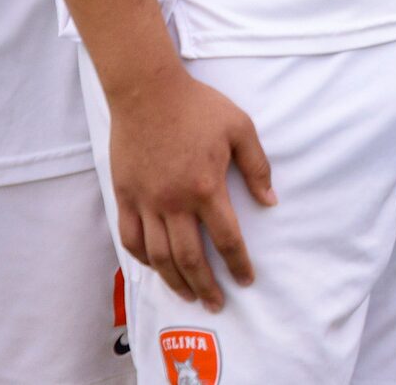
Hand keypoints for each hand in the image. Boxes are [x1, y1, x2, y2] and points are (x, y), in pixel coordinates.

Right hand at [107, 63, 273, 310]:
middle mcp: (174, 201)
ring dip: (173, 279)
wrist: (147, 92)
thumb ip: (257, 167)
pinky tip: (154, 267)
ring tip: (187, 295)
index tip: (247, 281)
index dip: (238, 264)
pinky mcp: (124, 195)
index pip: (227, 238)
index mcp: (207, 187)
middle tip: (216, 303)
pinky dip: (142, 257)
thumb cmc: (198, 107)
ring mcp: (145, 201)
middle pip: (190, 257)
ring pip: (158, 254)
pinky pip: (130, 237)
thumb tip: (271, 201)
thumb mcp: (241, 129)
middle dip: (206, 285)